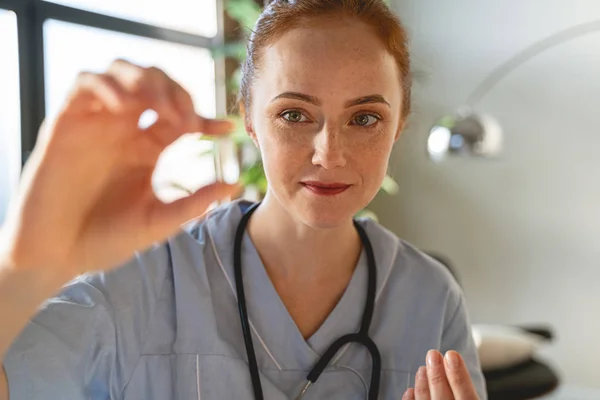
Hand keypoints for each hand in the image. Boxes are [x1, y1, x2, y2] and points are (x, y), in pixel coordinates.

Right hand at [0, 59, 238, 276]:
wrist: (57, 255)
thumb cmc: (106, 240)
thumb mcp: (158, 221)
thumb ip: (195, 202)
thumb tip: (235, 185)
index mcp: (147, 149)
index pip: (181, 117)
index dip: (206, 117)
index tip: (227, 128)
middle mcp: (125, 130)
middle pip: (156, 84)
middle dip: (177, 93)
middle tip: (188, 118)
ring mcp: (96, 123)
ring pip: (122, 72)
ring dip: (146, 81)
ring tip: (161, 107)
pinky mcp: (66, 122)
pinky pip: (85, 83)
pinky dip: (107, 85)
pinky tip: (125, 106)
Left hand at [402, 350, 479, 399]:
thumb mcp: (471, 397)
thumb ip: (466, 389)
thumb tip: (453, 361)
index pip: (467, 397)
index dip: (459, 375)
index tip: (451, 355)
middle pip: (443, 398)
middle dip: (437, 374)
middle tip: (433, 354)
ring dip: (423, 385)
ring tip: (422, 369)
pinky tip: (410, 390)